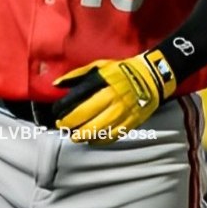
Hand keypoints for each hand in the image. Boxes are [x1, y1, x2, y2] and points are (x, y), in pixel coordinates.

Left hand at [52, 48, 176, 143]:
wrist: (150, 77)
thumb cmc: (120, 71)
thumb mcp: (97, 66)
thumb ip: (76, 75)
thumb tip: (56, 85)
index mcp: (102, 82)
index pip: (77, 98)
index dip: (63, 108)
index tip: (56, 113)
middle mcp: (112, 98)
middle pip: (87, 116)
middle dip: (71, 125)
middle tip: (62, 127)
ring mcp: (124, 111)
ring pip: (100, 129)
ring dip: (85, 135)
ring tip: (75, 137)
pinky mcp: (133, 121)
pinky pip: (114, 135)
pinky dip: (101, 140)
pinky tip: (92, 140)